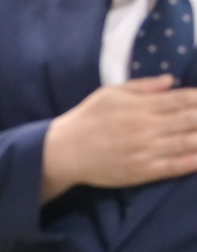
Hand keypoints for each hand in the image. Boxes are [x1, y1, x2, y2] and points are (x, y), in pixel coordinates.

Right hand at [42, 75, 196, 200]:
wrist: (66, 150)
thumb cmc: (88, 118)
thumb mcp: (110, 93)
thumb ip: (142, 86)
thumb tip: (171, 81)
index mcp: (141, 106)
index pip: (182, 99)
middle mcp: (148, 126)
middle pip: (191, 119)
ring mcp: (148, 150)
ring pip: (189, 142)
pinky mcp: (144, 170)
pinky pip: (176, 166)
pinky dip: (194, 161)